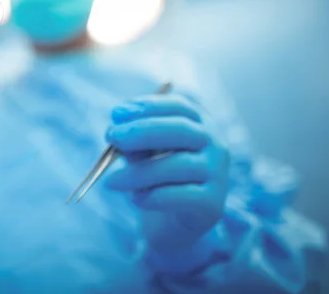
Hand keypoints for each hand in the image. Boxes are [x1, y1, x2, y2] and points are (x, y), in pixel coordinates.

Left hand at [104, 94, 229, 251]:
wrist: (172, 222)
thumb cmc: (155, 176)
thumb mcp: (142, 153)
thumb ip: (134, 142)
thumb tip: (118, 138)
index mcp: (199, 123)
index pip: (178, 106)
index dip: (147, 107)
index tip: (116, 114)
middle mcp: (215, 144)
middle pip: (181, 129)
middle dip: (142, 131)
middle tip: (111, 136)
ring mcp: (217, 173)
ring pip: (178, 165)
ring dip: (140, 172)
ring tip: (111, 181)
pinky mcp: (212, 203)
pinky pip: (182, 196)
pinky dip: (154, 197)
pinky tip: (136, 199)